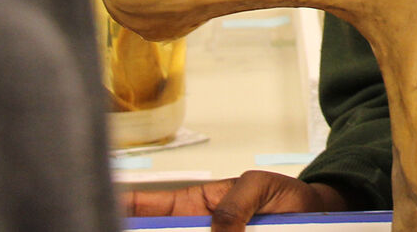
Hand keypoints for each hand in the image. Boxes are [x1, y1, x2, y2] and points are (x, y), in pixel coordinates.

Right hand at [124, 171, 346, 231]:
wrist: (316, 217)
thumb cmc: (286, 196)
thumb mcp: (260, 188)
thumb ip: (235, 205)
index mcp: (195, 205)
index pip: (148, 206)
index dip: (122, 208)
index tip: (100, 210)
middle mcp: (196, 230)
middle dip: (134, 231)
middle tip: (115, 226)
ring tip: (133, 229)